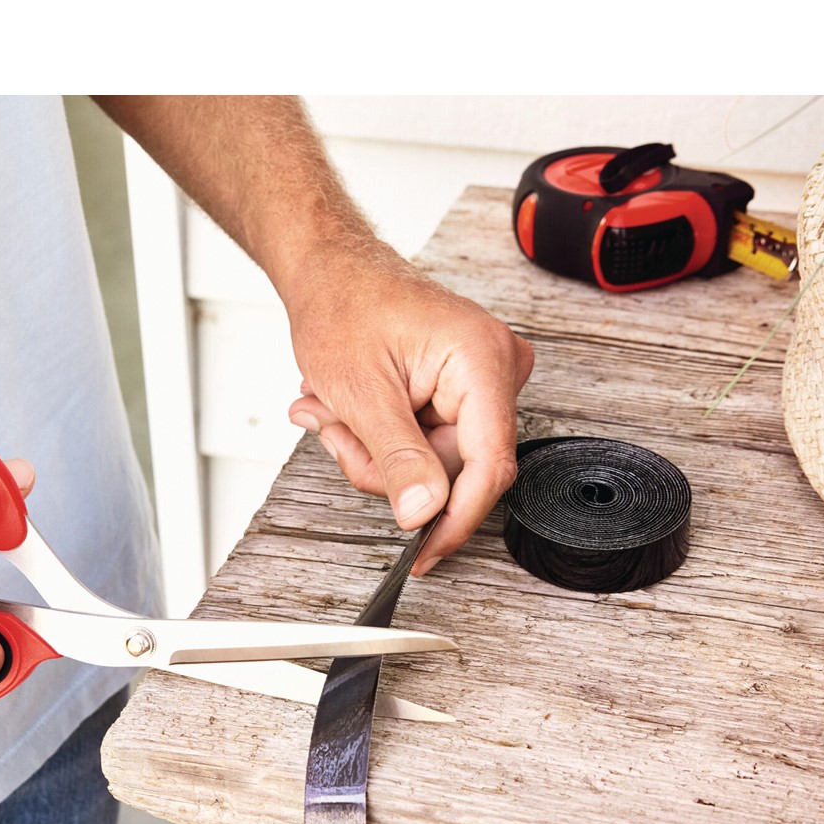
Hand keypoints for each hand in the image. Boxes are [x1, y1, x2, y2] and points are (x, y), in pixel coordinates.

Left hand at [287, 248, 532, 575]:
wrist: (329, 272)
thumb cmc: (341, 306)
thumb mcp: (360, 392)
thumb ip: (397, 458)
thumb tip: (424, 514)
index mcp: (481, 360)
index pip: (488, 465)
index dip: (454, 518)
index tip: (423, 551)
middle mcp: (495, 368)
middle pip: (453, 469)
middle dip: (384, 466)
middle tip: (335, 433)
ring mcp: (480, 380)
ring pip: (433, 463)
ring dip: (373, 451)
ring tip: (333, 410)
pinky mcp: (461, 391)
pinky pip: (427, 444)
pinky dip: (381, 438)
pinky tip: (350, 409)